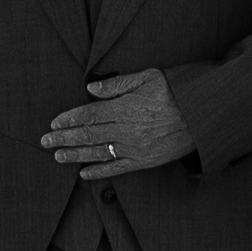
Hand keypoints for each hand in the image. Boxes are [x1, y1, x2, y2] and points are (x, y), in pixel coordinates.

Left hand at [39, 71, 196, 178]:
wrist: (206, 116)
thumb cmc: (179, 91)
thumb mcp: (150, 76)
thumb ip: (118, 84)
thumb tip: (90, 89)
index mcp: (126, 108)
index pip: (89, 115)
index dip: (69, 119)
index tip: (54, 123)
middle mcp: (127, 130)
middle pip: (89, 135)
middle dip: (64, 138)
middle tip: (45, 141)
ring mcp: (136, 148)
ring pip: (98, 153)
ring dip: (75, 155)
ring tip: (57, 156)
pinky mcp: (146, 161)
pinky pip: (118, 169)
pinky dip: (99, 172)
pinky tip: (84, 174)